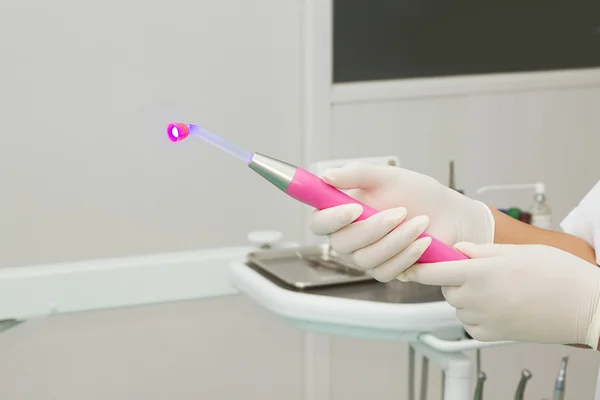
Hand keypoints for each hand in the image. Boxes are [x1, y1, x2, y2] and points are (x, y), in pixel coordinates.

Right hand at [309, 162, 493, 281]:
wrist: (450, 215)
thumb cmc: (417, 194)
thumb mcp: (387, 176)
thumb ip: (356, 174)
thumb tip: (326, 175)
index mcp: (342, 213)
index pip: (319, 223)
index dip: (331, 219)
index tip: (354, 208)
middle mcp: (349, 238)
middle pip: (340, 244)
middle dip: (372, 229)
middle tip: (400, 212)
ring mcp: (365, 257)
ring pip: (366, 258)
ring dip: (396, 240)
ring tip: (420, 222)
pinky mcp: (385, 271)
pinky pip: (386, 271)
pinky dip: (406, 255)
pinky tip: (423, 242)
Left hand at [400, 243, 599, 346]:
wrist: (584, 307)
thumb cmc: (556, 274)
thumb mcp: (514, 251)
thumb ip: (478, 251)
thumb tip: (456, 250)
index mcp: (478, 273)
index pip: (430, 272)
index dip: (417, 266)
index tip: (410, 262)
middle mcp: (474, 298)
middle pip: (444, 287)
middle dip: (453, 277)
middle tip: (480, 270)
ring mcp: (482, 319)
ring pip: (457, 304)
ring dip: (466, 295)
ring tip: (499, 287)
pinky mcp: (489, 335)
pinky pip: (469, 321)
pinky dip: (476, 312)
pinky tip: (500, 304)